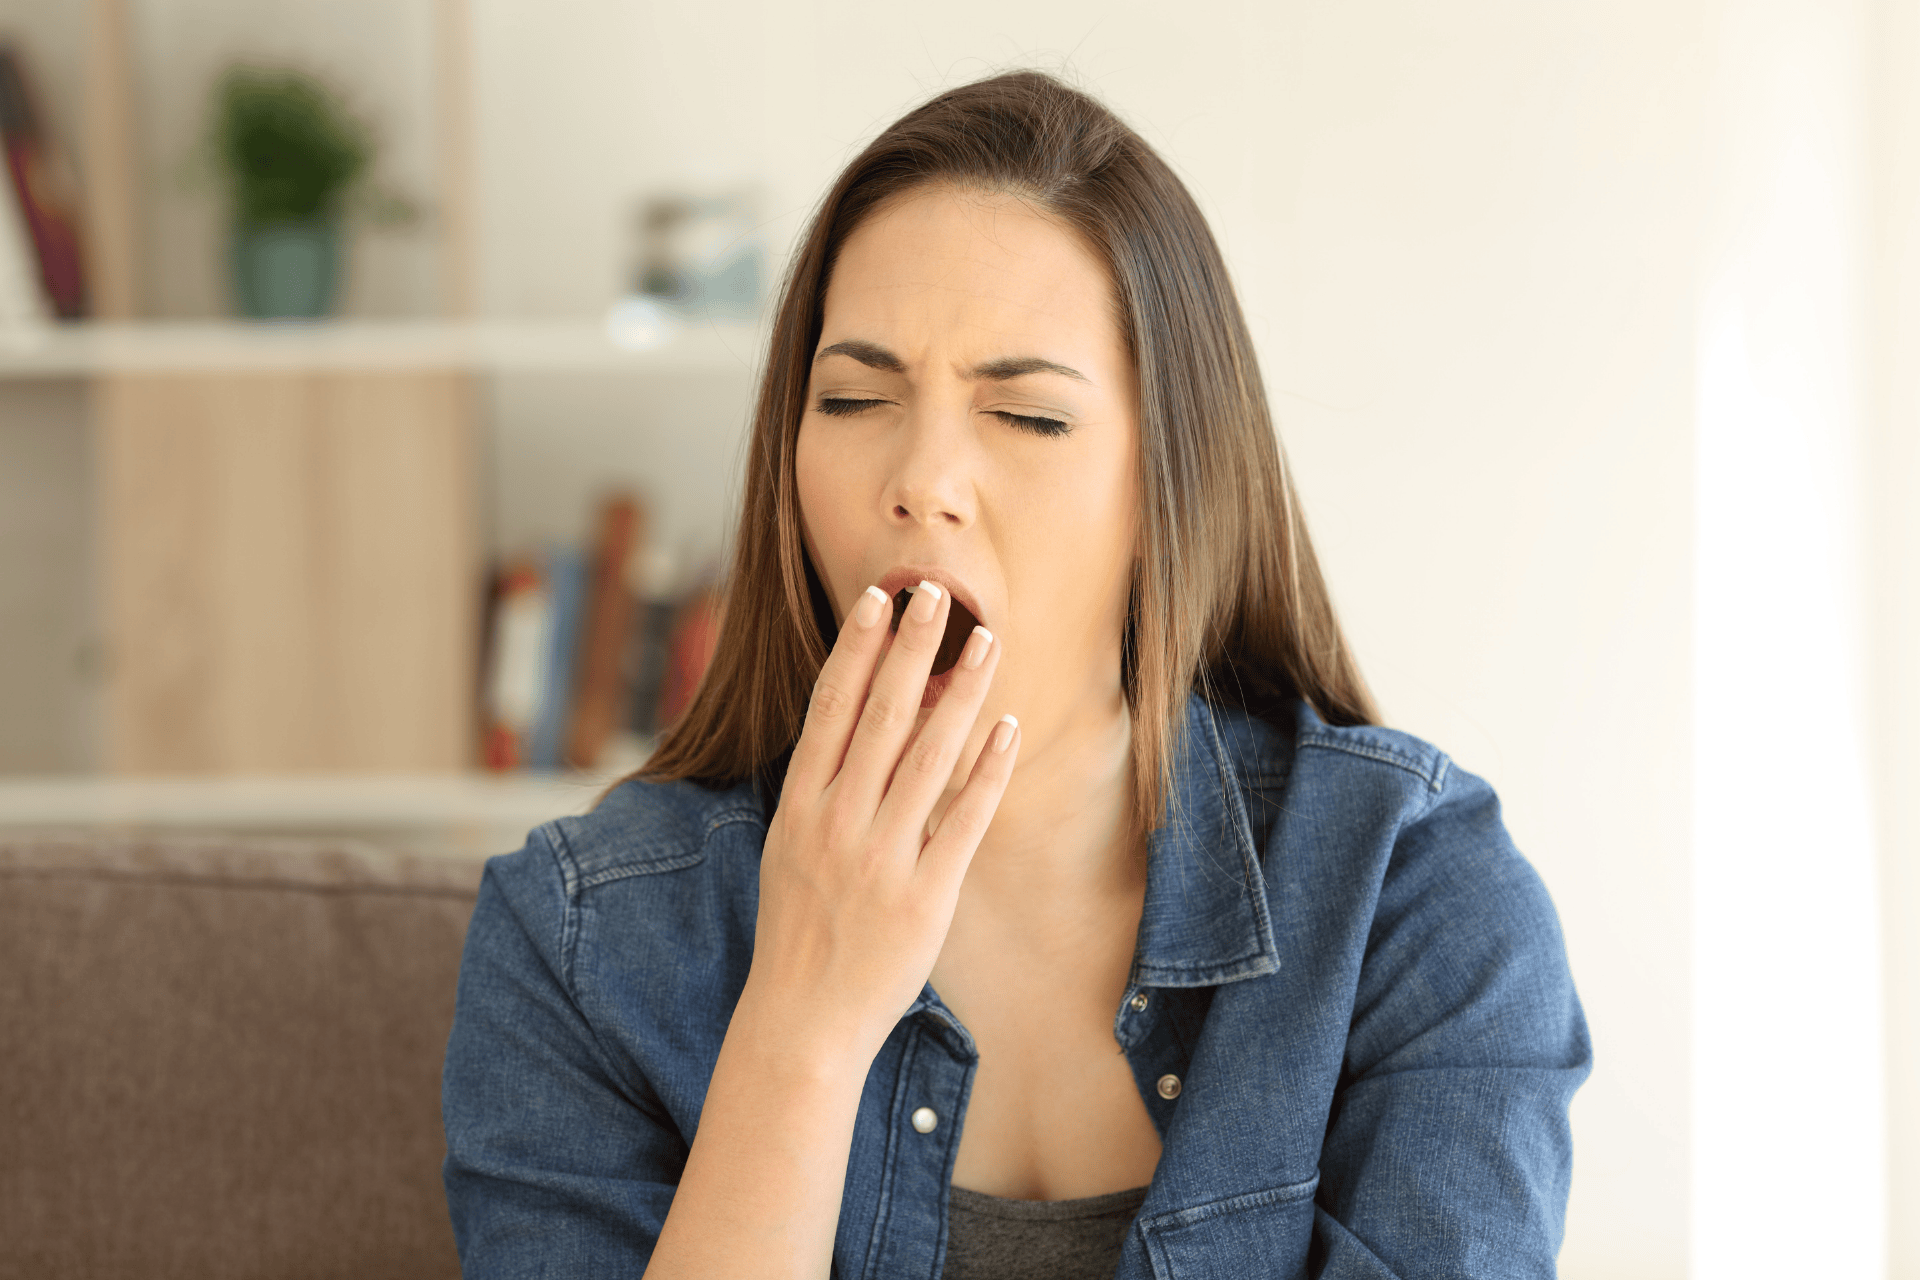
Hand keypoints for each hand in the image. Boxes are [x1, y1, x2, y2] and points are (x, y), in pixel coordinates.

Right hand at [740, 580, 1019, 1057]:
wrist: (801, 1020)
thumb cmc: (799, 929)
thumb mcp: (789, 847)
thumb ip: (821, 788)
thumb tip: (852, 722)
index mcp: (799, 806)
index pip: (829, 707)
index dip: (856, 648)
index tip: (878, 598)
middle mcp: (838, 822)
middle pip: (881, 715)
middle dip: (912, 647)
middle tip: (938, 591)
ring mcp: (882, 858)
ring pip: (930, 755)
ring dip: (962, 692)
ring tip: (988, 641)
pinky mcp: (925, 895)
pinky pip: (963, 819)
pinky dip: (988, 770)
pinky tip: (1007, 727)